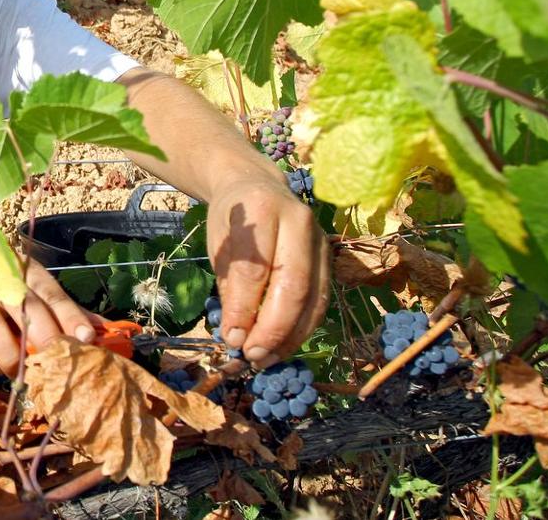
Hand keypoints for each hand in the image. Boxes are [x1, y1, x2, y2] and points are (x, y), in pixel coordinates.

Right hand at [0, 261, 96, 376]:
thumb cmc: (10, 304)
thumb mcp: (40, 302)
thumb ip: (70, 315)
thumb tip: (109, 333)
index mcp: (30, 275)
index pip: (54, 295)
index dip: (71, 317)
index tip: (86, 338)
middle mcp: (2, 280)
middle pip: (24, 305)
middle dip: (43, 336)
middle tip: (55, 362)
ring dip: (10, 355)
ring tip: (21, 374)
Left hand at [206, 174, 330, 368]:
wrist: (256, 187)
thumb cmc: (232, 219)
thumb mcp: (219, 244)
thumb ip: (229, 285)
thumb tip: (236, 335)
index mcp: (263, 209)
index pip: (255, 268)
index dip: (243, 308)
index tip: (229, 339)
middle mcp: (299, 221)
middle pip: (293, 284)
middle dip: (273, 328)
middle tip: (252, 356)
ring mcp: (320, 239)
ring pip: (313, 296)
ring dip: (290, 336)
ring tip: (266, 359)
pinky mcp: (329, 258)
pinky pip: (321, 300)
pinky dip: (302, 328)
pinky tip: (283, 346)